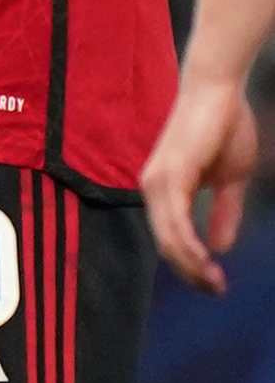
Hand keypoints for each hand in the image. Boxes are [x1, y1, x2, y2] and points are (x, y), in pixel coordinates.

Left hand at [142, 77, 258, 293]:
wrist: (219, 91)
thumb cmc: (224, 128)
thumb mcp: (230, 179)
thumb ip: (223, 211)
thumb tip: (221, 247)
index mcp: (164, 190)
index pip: (171, 239)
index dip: (191, 266)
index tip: (216, 285)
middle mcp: (153, 188)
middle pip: (166, 245)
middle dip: (191, 273)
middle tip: (216, 291)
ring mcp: (158, 181)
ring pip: (168, 238)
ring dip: (191, 265)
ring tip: (214, 282)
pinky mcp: (170, 173)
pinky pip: (174, 220)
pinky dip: (188, 244)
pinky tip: (206, 261)